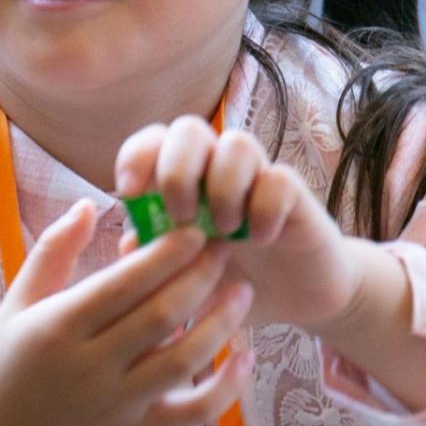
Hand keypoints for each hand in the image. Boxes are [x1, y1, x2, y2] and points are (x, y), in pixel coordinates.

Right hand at [0, 200, 255, 425]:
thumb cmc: (11, 360)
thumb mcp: (19, 302)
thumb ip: (53, 250)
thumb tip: (90, 203)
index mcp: (57, 327)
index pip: (123, 284)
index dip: (166, 254)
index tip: (195, 229)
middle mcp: (88, 368)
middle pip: (161, 316)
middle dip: (200, 277)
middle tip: (226, 248)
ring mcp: (115, 406)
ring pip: (183, 361)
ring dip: (221, 323)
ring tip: (244, 291)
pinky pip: (192, 414)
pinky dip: (226, 388)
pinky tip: (247, 356)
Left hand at [115, 117, 366, 336]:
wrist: (296, 296)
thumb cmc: (232, 276)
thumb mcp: (185, 277)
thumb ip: (156, 260)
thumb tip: (129, 242)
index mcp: (185, 178)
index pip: (154, 140)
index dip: (137, 156)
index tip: (129, 193)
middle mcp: (219, 168)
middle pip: (190, 129)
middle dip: (176, 170)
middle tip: (182, 217)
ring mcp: (259, 176)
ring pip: (238, 144)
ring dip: (222, 189)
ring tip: (225, 231)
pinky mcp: (296, 195)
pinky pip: (279, 180)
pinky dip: (265, 211)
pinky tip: (262, 239)